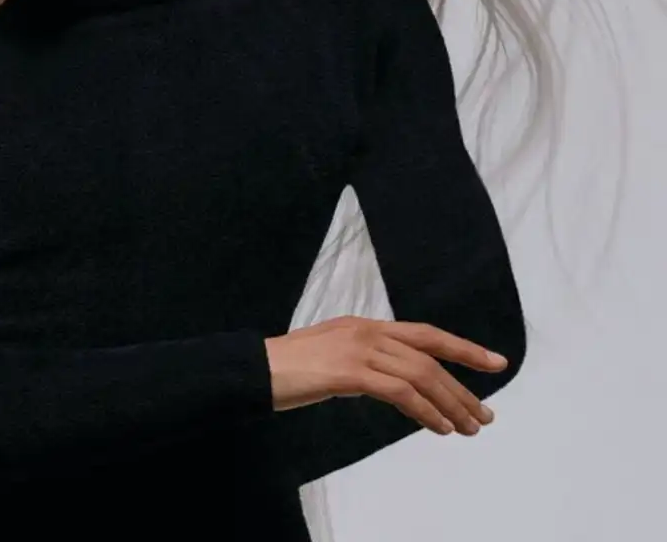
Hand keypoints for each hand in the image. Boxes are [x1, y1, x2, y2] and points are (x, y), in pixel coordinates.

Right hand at [264, 315, 507, 435]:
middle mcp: (368, 331)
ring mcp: (359, 349)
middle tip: (487, 415)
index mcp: (366, 325)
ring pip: (420, 374)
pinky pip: (400, 392)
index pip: (425, 334)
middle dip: (463, 386)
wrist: (258, 368)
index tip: (496, 362)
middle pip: (430, 355)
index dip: (463, 348)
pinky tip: (439, 429)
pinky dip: (425, 412)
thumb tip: (395, 384)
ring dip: (450, 404)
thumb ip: (366, 362)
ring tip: (470, 429)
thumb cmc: (291, 367)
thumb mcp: (335, 356)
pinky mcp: (350, 371)